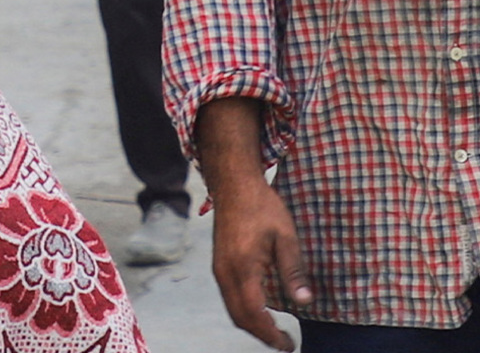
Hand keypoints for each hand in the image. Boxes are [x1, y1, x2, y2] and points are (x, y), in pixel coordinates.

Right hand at [209, 175, 311, 350]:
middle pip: (239, 317)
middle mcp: (225, 272)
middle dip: (261, 335)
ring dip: (252, 324)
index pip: (255, 312)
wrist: (233, 186)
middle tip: (284, 343)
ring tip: (275, 331)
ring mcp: (219, 269)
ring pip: (232, 309)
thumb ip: (293, 271)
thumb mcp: (285, 237)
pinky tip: (262, 310)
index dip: (271, 334)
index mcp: (243, 267)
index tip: (289, 344)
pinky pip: (229, 297)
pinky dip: (244, 311)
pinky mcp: (219, 264)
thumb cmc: (262, 207)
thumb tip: (304, 301)